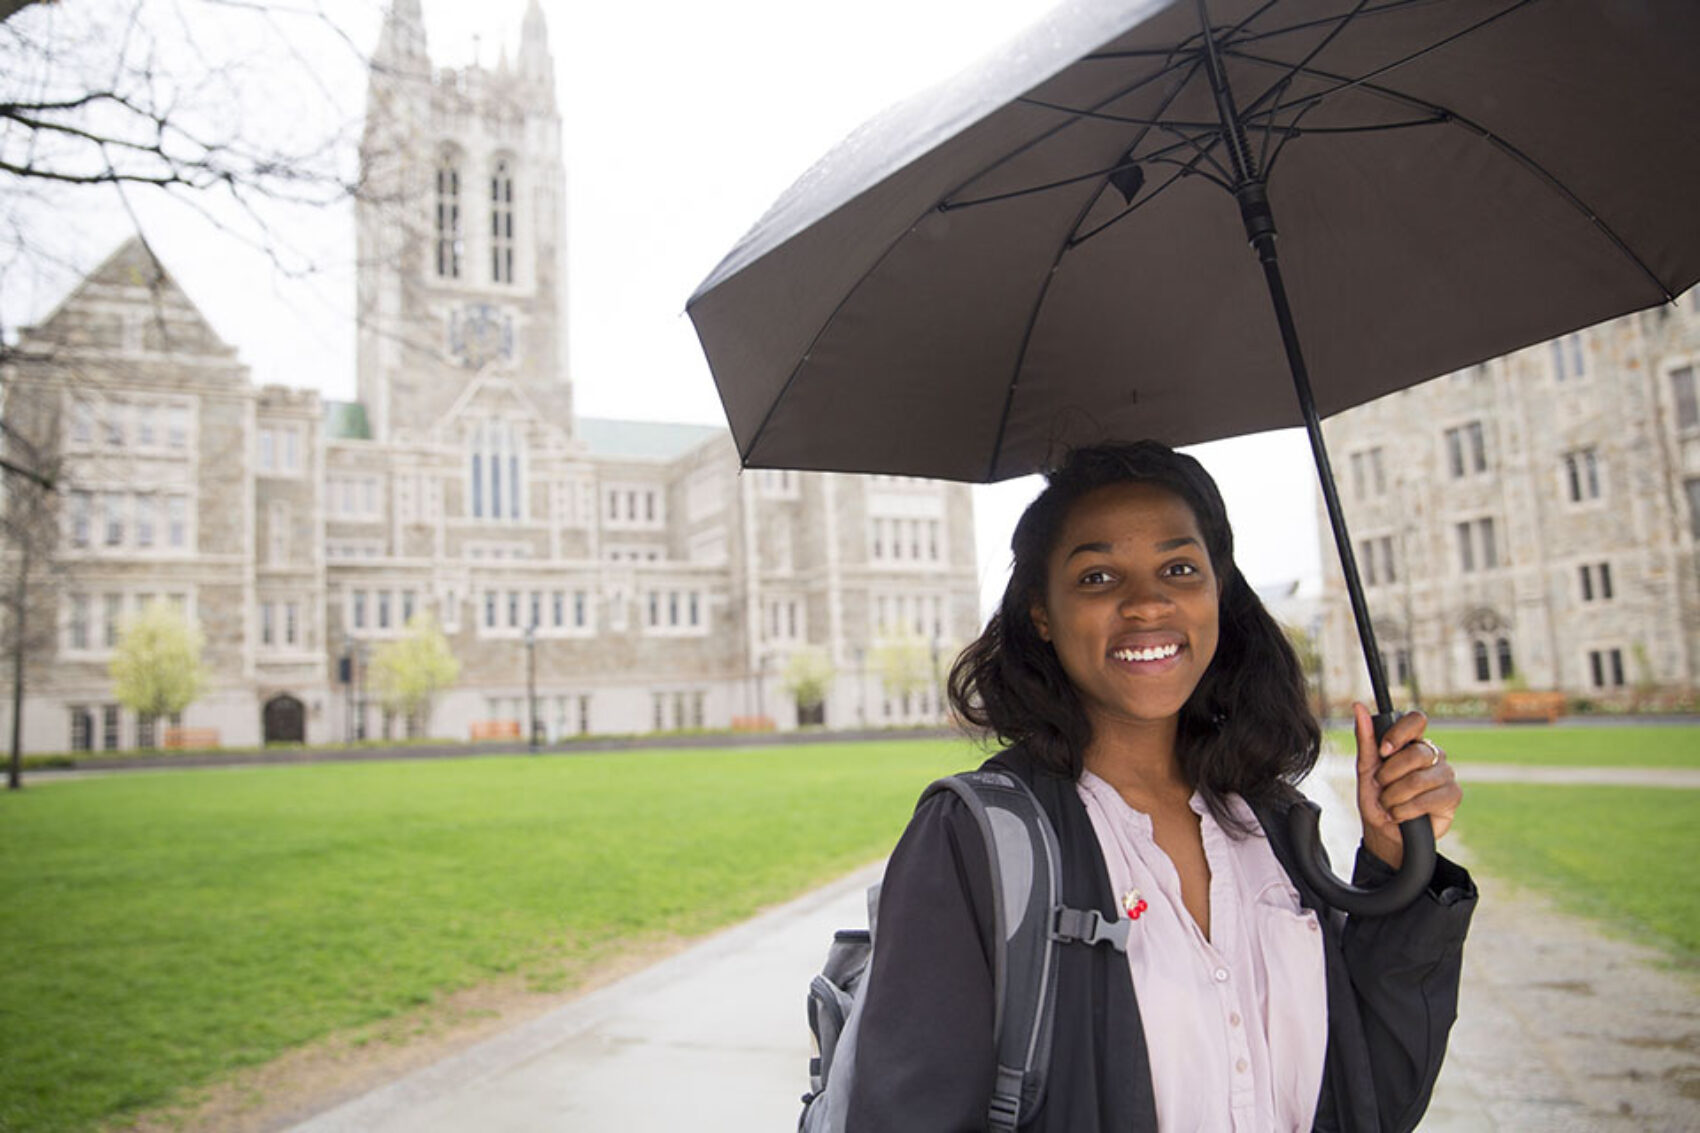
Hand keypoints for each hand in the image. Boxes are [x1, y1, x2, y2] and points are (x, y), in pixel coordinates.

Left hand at [1353, 702, 1461, 869]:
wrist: (1384, 831)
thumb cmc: (1376, 798)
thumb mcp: (1365, 769)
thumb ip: (1366, 739)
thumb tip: (1358, 707)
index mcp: (1412, 743)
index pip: (1417, 720)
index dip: (1400, 733)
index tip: (1383, 751)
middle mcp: (1433, 755)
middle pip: (1416, 753)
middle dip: (1390, 774)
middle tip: (1382, 786)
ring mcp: (1445, 774)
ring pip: (1421, 778)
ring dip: (1396, 796)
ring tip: (1389, 804)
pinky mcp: (1453, 795)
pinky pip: (1430, 798)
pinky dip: (1407, 809)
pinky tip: (1401, 815)